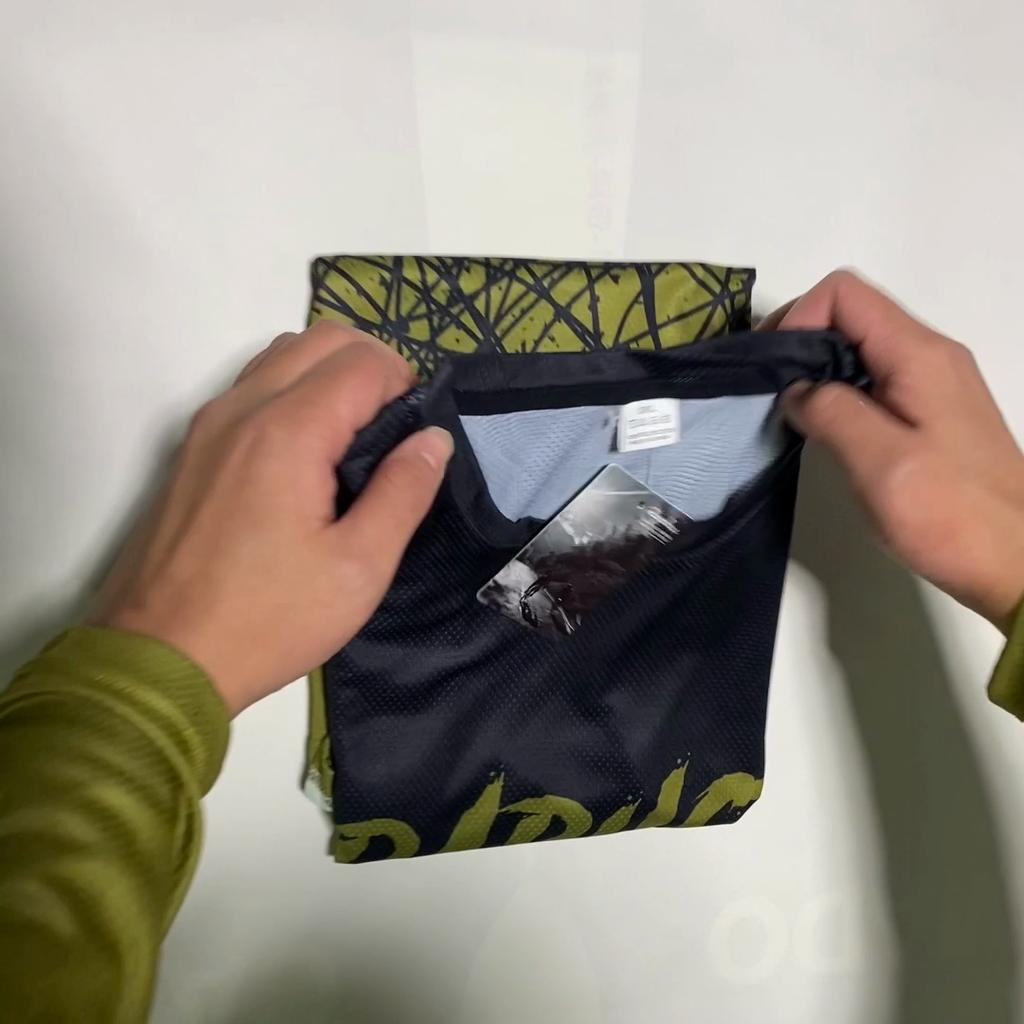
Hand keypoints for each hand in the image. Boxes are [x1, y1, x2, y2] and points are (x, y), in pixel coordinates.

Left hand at [91, 323, 452, 714]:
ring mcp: (208, 425)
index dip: (406, 384)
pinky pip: (250, 388)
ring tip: (354, 441)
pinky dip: (291, 393)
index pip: (363, 361)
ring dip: (328, 374)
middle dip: (371, 366)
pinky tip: (306, 459)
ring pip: (280, 356)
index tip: (419, 435)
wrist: (158, 658)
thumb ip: (404, 493)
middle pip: (320, 339)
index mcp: (288, 430)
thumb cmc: (268, 618)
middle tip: (394, 430)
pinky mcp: (191, 449)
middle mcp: (242, 408)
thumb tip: (433, 439)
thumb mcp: (359, 568)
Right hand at [763, 270, 1023, 633]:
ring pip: (860, 347)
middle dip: (800, 343)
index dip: (797, 320)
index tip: (775, 373)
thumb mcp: (880, 462)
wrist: (1016, 562)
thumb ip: (831, 412)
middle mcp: (930, 356)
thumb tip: (796, 390)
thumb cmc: (951, 516)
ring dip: (817, 371)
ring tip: (791, 415)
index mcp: (919, 355)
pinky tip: (826, 432)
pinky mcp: (932, 413)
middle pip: (851, 314)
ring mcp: (934, 384)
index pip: (843, 293)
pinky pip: (875, 379)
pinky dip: (839, 393)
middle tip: (770, 394)